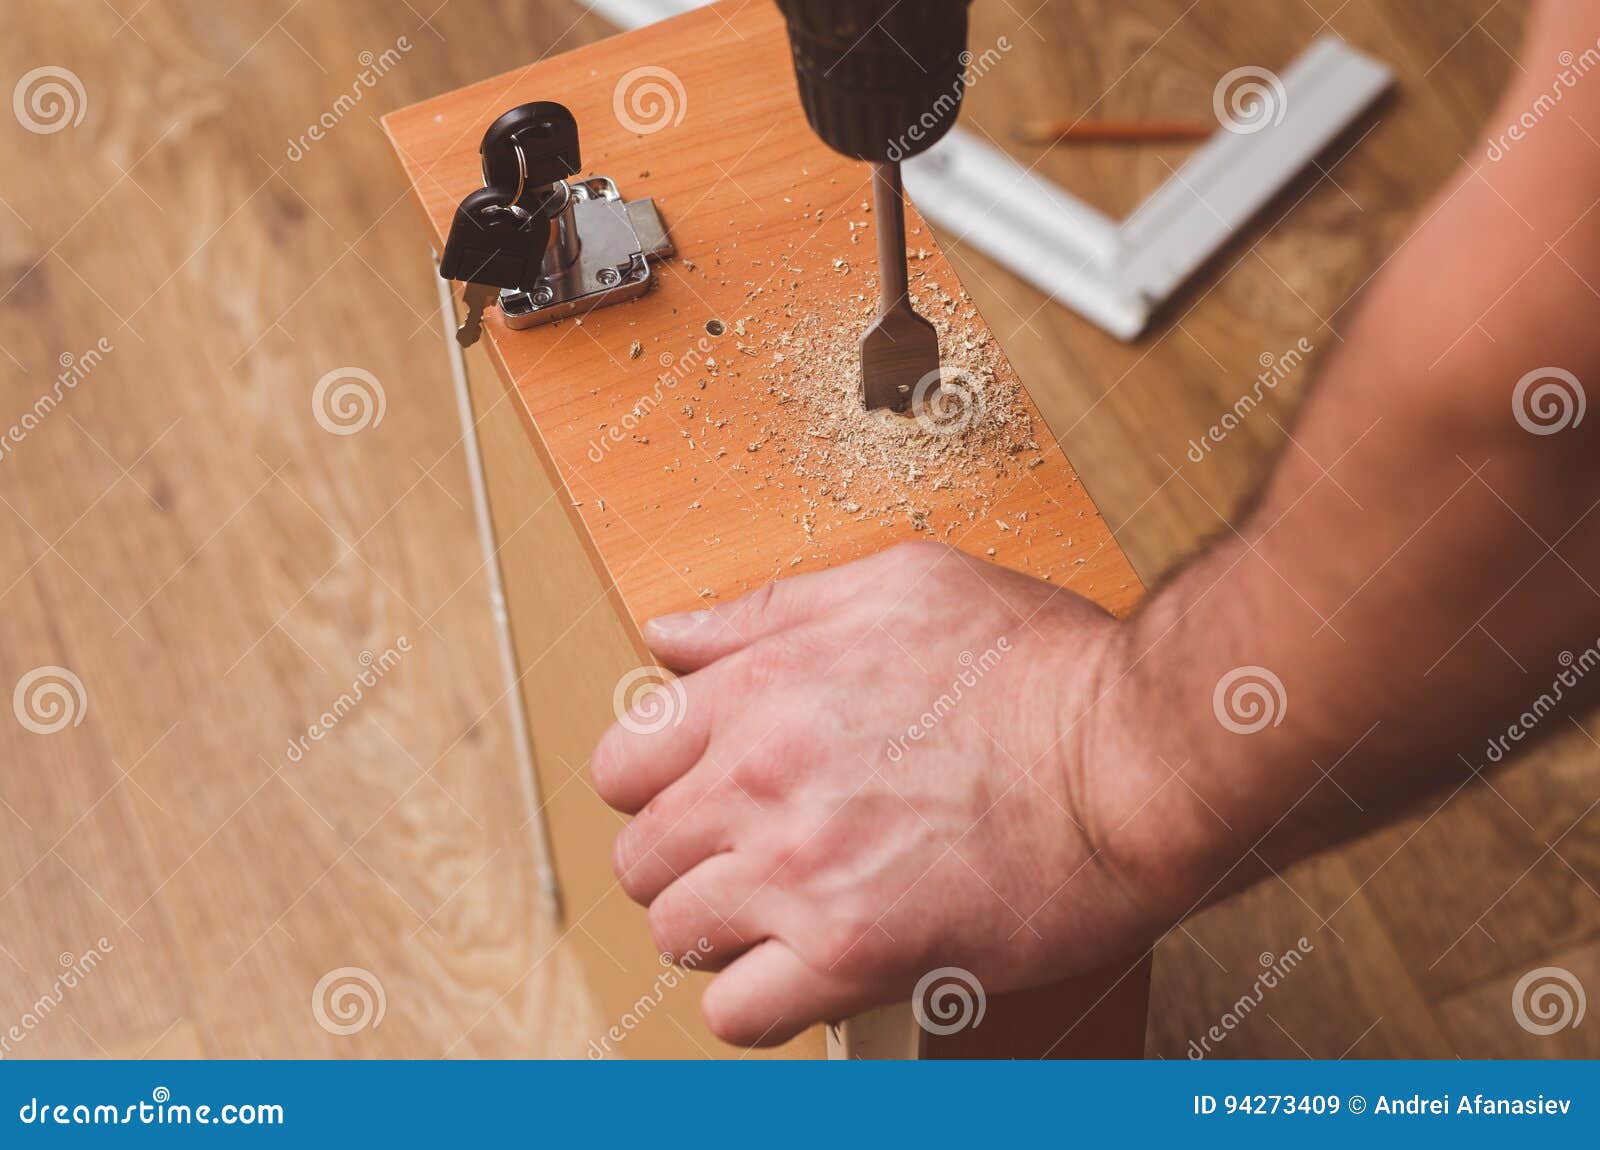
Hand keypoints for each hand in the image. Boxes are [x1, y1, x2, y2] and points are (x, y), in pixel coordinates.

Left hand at [590, 541, 1173, 1046]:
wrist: (1134, 753)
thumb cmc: (1037, 664)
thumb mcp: (898, 585)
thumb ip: (768, 611)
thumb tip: (671, 636)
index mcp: (760, 687)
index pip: (622, 762)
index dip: (657, 787)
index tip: (700, 798)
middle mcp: (759, 778)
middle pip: (640, 858)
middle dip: (688, 863)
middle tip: (748, 861)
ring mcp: (799, 870)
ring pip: (677, 935)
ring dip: (724, 933)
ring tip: (785, 918)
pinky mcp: (853, 951)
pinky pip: (740, 1013)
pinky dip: (764, 1002)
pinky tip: (810, 972)